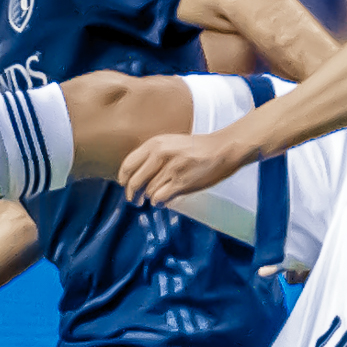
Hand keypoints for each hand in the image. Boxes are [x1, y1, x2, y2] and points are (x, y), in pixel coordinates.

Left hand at [119, 131, 254, 205]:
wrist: (222, 149)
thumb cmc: (197, 148)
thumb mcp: (171, 143)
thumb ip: (153, 156)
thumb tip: (137, 176)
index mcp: (155, 143)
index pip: (128, 164)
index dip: (124, 179)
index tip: (125, 186)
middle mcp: (160, 154)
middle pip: (134, 181)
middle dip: (132, 194)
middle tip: (134, 201)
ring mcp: (170, 169)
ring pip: (148, 191)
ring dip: (151, 198)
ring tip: (157, 198)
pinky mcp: (181, 182)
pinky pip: (160, 197)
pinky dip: (159, 202)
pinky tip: (164, 201)